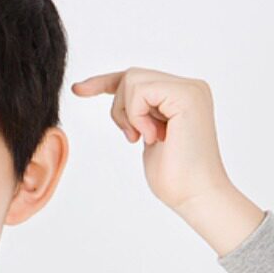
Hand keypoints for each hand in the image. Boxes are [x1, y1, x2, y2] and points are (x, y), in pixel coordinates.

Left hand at [71, 66, 231, 214]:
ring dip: (128, 113)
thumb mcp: (148, 136)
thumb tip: (122, 100)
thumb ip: (141, 114)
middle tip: (133, 138)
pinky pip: (140, 90)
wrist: (195, 196)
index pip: (137, 79)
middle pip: (131, 76)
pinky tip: (152, 136)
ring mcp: (190, 89)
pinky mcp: (186, 95)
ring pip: (132, 79)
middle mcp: (190, 87)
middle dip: (120, 108)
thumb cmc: (175, 177)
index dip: (104, 82)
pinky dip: (136, 115)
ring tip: (145, 138)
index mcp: (183, 95)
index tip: (78, 90)